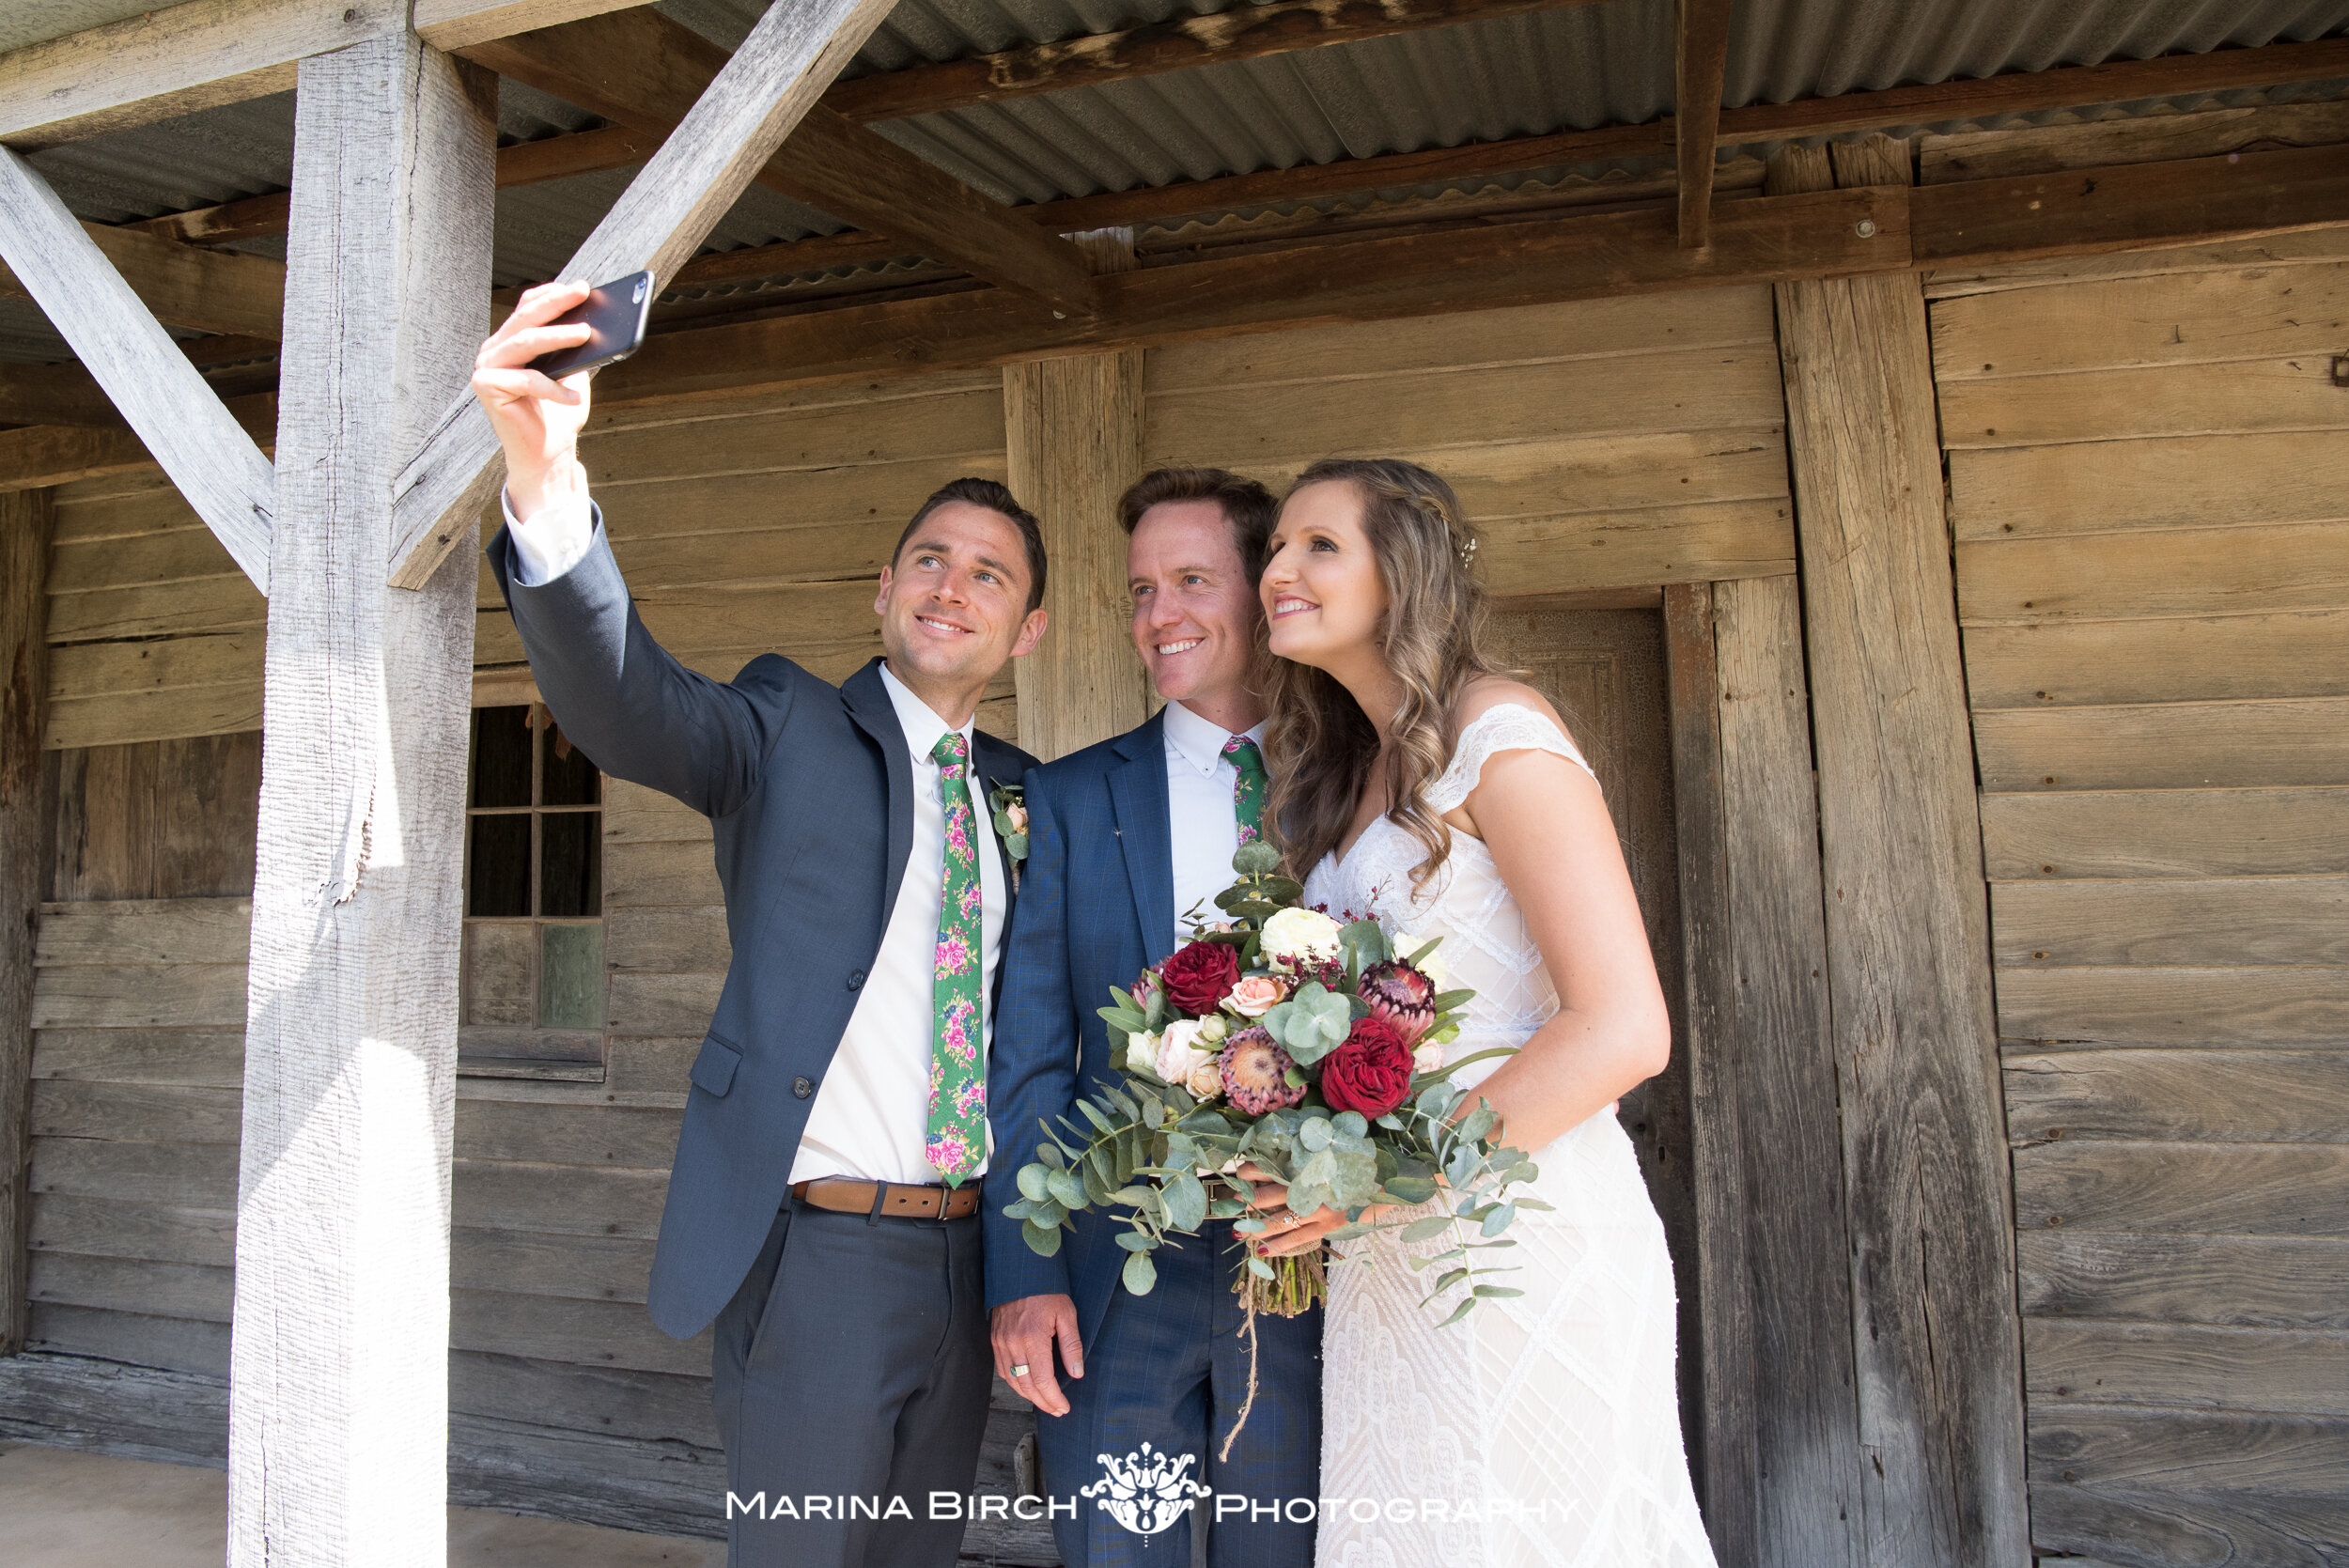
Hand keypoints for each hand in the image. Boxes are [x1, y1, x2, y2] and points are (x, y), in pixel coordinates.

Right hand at [470, 280, 595, 520]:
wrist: (547, 454)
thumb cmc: (559, 414)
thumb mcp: (574, 375)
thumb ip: (578, 350)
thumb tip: (599, 322)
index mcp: (512, 342)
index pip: (528, 307)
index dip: (552, 294)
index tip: (581, 287)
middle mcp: (494, 350)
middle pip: (525, 319)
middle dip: (556, 303)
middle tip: (582, 293)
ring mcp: (487, 368)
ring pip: (524, 343)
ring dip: (556, 336)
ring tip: (584, 333)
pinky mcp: (486, 388)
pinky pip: (525, 380)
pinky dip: (553, 388)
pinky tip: (575, 396)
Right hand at [991, 1293, 1082, 1416]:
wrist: (1019, 1271)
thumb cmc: (1046, 1290)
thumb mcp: (1067, 1313)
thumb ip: (1072, 1345)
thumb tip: (1077, 1373)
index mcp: (1033, 1337)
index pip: (1043, 1380)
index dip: (1054, 1398)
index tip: (1064, 1407)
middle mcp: (1013, 1343)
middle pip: (1027, 1386)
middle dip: (1043, 1403)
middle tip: (1057, 1410)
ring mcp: (1001, 1343)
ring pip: (1013, 1382)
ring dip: (1029, 1397)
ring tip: (1045, 1402)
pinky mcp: (994, 1340)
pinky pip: (1003, 1371)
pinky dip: (1015, 1383)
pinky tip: (1027, 1386)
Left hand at [1233, 1161, 1391, 1259]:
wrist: (1394, 1179)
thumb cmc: (1362, 1159)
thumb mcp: (1334, 1149)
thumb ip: (1307, 1153)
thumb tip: (1280, 1153)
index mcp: (1308, 1163)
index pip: (1268, 1167)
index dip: (1249, 1171)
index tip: (1239, 1173)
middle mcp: (1310, 1187)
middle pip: (1266, 1196)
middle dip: (1246, 1201)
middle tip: (1233, 1204)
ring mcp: (1319, 1210)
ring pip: (1278, 1221)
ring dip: (1255, 1227)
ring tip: (1240, 1232)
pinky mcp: (1329, 1227)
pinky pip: (1298, 1240)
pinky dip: (1279, 1247)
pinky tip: (1263, 1252)